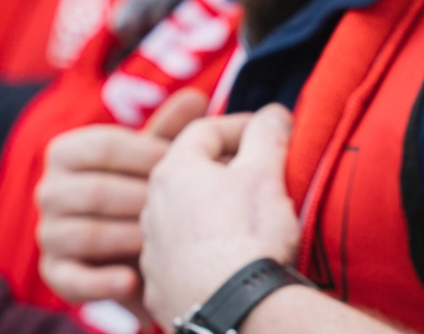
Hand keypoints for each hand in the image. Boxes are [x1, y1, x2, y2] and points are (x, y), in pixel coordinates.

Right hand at [37, 90, 206, 306]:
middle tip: (185, 208)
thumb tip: (196, 95)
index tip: (186, 165)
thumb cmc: (146, 186)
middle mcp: (49, 190)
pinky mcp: (54, 272)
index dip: (149, 155)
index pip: (105, 145)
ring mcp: (48, 233)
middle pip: (98, 191)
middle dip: (145, 200)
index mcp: (68, 151)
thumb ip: (171, 128)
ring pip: (87, 234)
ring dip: (130, 237)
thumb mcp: (155, 156)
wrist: (135, 243)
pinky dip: (100, 282)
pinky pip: (70, 278)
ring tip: (166, 240)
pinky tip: (132, 280)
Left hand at [140, 105, 299, 328]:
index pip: (205, 131)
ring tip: (250, 220)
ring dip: (214, 211)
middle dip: (228, 169)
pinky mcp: (161, 290)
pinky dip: (207, 251)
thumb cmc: (249, 232)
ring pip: (186, 218)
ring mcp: (152, 254)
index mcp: (173, 172)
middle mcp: (151, 210)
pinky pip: (184, 259)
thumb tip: (272, 114)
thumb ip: (267, 133)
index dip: (242, 125)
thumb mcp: (265, 170)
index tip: (270, 134)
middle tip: (264, 174)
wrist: (233, 308)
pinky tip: (233, 260)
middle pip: (192, 175)